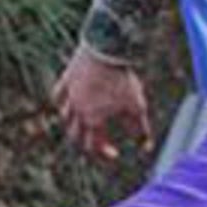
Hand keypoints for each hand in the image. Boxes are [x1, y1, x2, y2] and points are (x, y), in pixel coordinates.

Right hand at [53, 47, 151, 162]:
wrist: (105, 51)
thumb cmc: (122, 81)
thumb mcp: (137, 108)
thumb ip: (141, 130)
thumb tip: (147, 148)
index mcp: (92, 120)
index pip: (94, 144)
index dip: (105, 152)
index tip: (115, 154)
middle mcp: (76, 110)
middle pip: (75, 134)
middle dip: (85, 143)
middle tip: (94, 146)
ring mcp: (69, 94)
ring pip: (64, 115)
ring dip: (72, 125)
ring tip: (81, 127)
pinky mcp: (67, 78)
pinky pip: (58, 95)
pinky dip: (61, 102)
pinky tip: (66, 103)